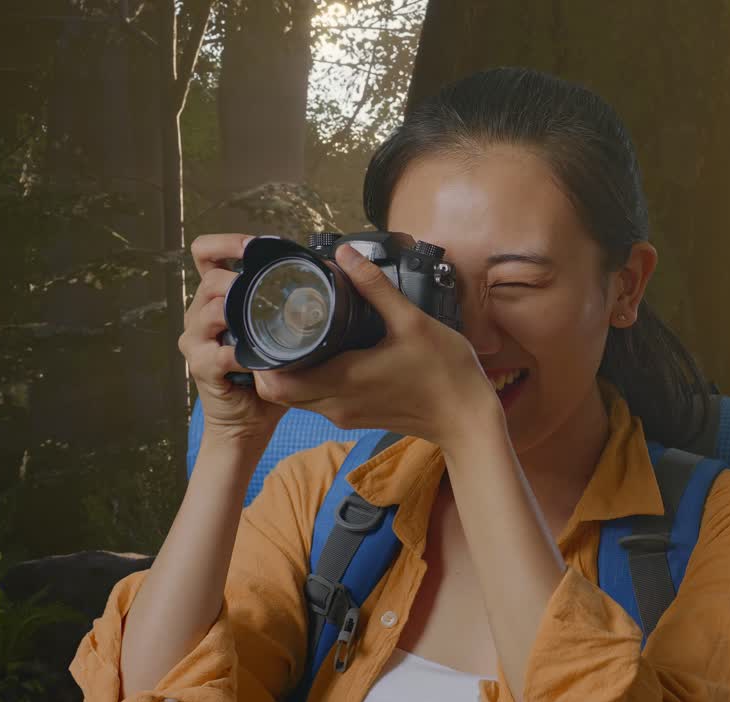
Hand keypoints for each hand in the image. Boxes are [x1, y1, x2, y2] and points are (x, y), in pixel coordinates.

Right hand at [178, 234, 287, 442]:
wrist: (247, 422)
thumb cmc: (266, 375)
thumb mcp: (278, 334)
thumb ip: (291, 308)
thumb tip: (333, 281)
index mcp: (218, 300)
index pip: (206, 255)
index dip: (225, 243)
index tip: (253, 246)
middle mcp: (200, 314)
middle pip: (211, 279)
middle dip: (240, 279)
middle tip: (270, 287)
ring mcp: (197, 340)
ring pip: (211, 310)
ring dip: (240, 311)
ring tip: (263, 320)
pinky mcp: (201, 366)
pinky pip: (219, 353)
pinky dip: (241, 354)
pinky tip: (258, 359)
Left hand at [252, 243, 499, 449]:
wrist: (467, 419)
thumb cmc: (445, 373)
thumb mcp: (411, 321)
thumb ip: (374, 286)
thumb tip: (345, 253)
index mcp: (343, 380)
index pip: (276, 383)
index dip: (262, 357)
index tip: (266, 326)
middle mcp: (337, 404)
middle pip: (279, 392)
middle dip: (270, 361)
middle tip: (276, 324)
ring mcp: (345, 414)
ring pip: (297, 399)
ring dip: (290, 373)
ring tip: (297, 335)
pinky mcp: (356, 417)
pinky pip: (318, 402)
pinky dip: (310, 381)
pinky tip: (325, 353)